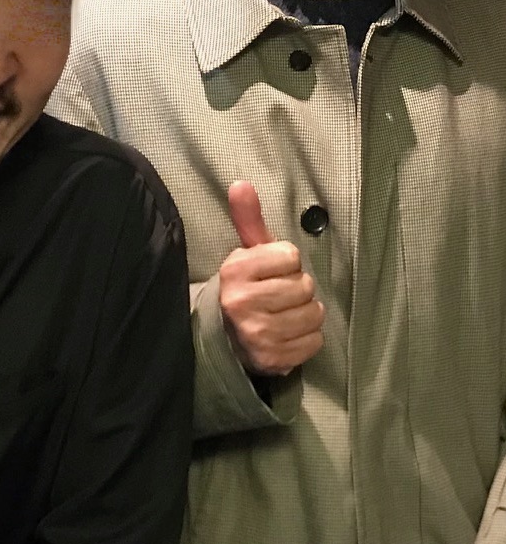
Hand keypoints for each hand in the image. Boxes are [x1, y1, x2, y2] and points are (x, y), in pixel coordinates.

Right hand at [218, 181, 323, 375]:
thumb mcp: (245, 252)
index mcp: (235, 270)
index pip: (291, 256)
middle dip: (298, 288)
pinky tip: (289, 334)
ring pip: (314, 313)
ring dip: (306, 313)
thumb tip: (241, 183)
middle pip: (305, 285)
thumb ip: (248, 218)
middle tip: (279, 296)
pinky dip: (308, 338)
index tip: (271, 272)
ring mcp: (257, 334)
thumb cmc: (247, 287)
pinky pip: (315, 341)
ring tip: (286, 314)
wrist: (228, 337)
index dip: (287, 263)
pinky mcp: (272, 359)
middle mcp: (242, 303)